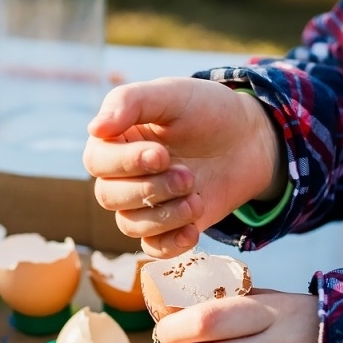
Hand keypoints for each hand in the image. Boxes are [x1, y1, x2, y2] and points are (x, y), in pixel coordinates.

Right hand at [84, 78, 285, 256]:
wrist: (248, 138)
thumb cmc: (205, 110)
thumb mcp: (170, 94)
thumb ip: (130, 102)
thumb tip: (94, 128)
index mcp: (115, 140)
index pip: (97, 161)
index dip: (125, 163)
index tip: (161, 154)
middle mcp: (123, 175)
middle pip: (109, 197)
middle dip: (150, 189)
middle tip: (188, 176)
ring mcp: (145, 203)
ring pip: (129, 225)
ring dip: (164, 215)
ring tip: (196, 197)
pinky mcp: (169, 226)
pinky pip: (153, 248)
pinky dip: (171, 244)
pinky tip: (193, 229)